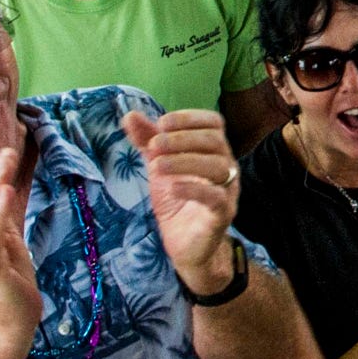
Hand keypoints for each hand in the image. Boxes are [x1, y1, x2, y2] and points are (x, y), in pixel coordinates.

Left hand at [121, 107, 241, 291]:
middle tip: (154, 146)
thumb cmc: (177, 200)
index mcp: (213, 151)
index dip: (189, 118)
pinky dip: (194, 189)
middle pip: (216, 141)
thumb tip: (130, 115)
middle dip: (182, 138)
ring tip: (156, 166)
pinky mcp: (223, 215)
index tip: (161, 123)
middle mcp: (226, 166)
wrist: (186, 244)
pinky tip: (171, 188)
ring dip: (185, 161)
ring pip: (218, 167)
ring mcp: (228, 190)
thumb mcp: (158, 166)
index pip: (213, 123)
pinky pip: (216, 198)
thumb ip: (146, 141)